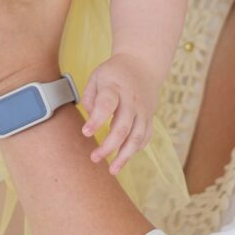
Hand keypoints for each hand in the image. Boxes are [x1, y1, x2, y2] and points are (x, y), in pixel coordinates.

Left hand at [79, 54, 160, 175]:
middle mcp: (132, 100)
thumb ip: (89, 98)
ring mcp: (143, 110)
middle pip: (123, 127)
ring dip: (125, 155)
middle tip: (94, 158)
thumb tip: (91, 120)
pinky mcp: (150, 117)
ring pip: (137, 136)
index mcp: (115, 87)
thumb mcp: (96, 76)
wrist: (142, 64)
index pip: (106, 104)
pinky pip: (145, 137)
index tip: (85, 132)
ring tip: (112, 170)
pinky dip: (136, 149)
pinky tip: (124, 158)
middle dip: (109, 146)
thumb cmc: (113, 73)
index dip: (96, 120)